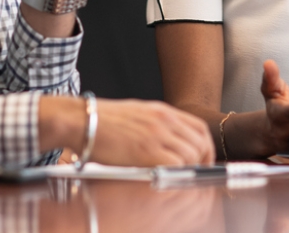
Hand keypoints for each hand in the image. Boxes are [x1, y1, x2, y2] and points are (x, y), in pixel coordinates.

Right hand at [90, 99, 214, 165]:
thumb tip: (168, 142)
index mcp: (162, 111)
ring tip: (177, 177)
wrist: (82, 120)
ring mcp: (157, 135)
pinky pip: (176, 165)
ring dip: (188, 169)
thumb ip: (156, 125)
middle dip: (202, 161)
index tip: (202, 160)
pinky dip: (176, 174)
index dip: (206, 147)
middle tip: (194, 174)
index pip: (199, 128)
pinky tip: (166, 178)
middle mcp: (164, 120)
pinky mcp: (147, 151)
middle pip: (201, 142)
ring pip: (191, 155)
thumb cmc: (102, 121)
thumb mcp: (136, 114)